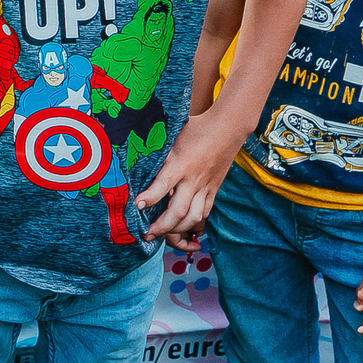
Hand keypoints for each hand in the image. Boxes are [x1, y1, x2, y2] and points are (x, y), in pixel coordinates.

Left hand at [135, 108, 243, 247]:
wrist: (228, 128)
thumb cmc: (196, 128)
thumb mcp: (172, 136)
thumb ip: (158, 150)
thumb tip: (134, 154)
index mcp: (180, 163)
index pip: (163, 185)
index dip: (149, 198)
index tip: (136, 206)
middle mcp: (193, 178)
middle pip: (179, 210)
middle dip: (163, 226)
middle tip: (148, 234)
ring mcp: (206, 186)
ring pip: (194, 217)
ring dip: (178, 229)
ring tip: (164, 233)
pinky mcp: (214, 189)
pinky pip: (205, 212)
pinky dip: (195, 223)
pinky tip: (184, 226)